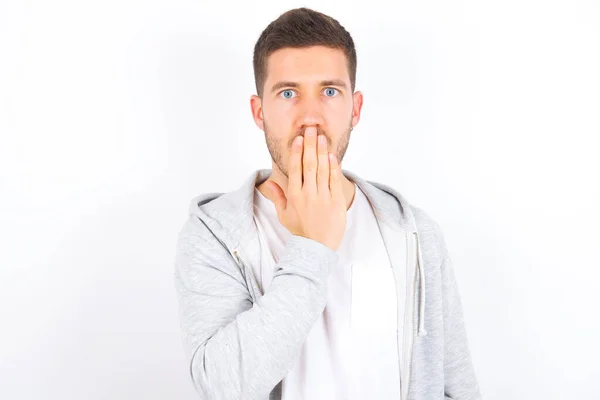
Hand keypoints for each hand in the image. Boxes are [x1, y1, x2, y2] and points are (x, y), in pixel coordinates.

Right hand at [265, 127, 346, 250]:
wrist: (316, 247)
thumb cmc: (300, 230)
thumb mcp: (284, 214)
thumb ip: (277, 196)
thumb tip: (268, 181)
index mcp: (294, 196)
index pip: (295, 169)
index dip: (297, 152)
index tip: (299, 139)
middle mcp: (308, 194)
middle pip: (309, 165)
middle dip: (310, 145)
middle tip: (311, 130)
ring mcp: (323, 197)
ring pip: (322, 170)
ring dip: (322, 152)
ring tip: (322, 138)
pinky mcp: (336, 201)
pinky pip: (334, 181)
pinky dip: (333, 167)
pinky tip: (332, 156)